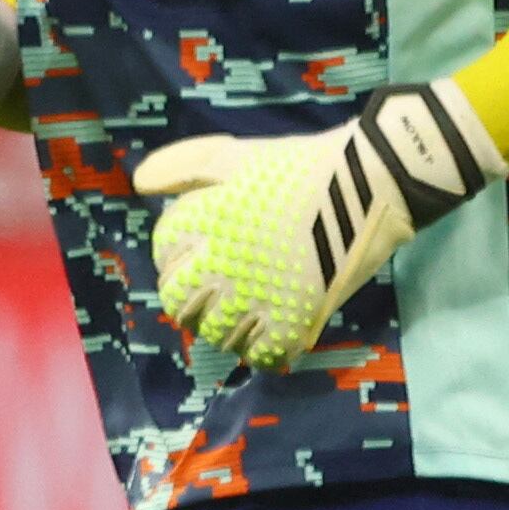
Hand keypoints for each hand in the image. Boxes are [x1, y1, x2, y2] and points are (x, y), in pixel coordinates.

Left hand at [134, 81, 507, 371]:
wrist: (368, 182)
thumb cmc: (296, 166)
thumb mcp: (233, 154)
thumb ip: (182, 165)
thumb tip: (140, 183)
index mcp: (207, 221)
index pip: (164, 248)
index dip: (171, 249)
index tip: (187, 248)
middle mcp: (225, 263)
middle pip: (178, 300)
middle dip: (183, 294)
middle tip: (203, 288)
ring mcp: (260, 296)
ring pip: (215, 333)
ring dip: (216, 325)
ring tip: (232, 312)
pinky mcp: (297, 319)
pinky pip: (262, 355)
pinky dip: (258, 351)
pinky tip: (262, 336)